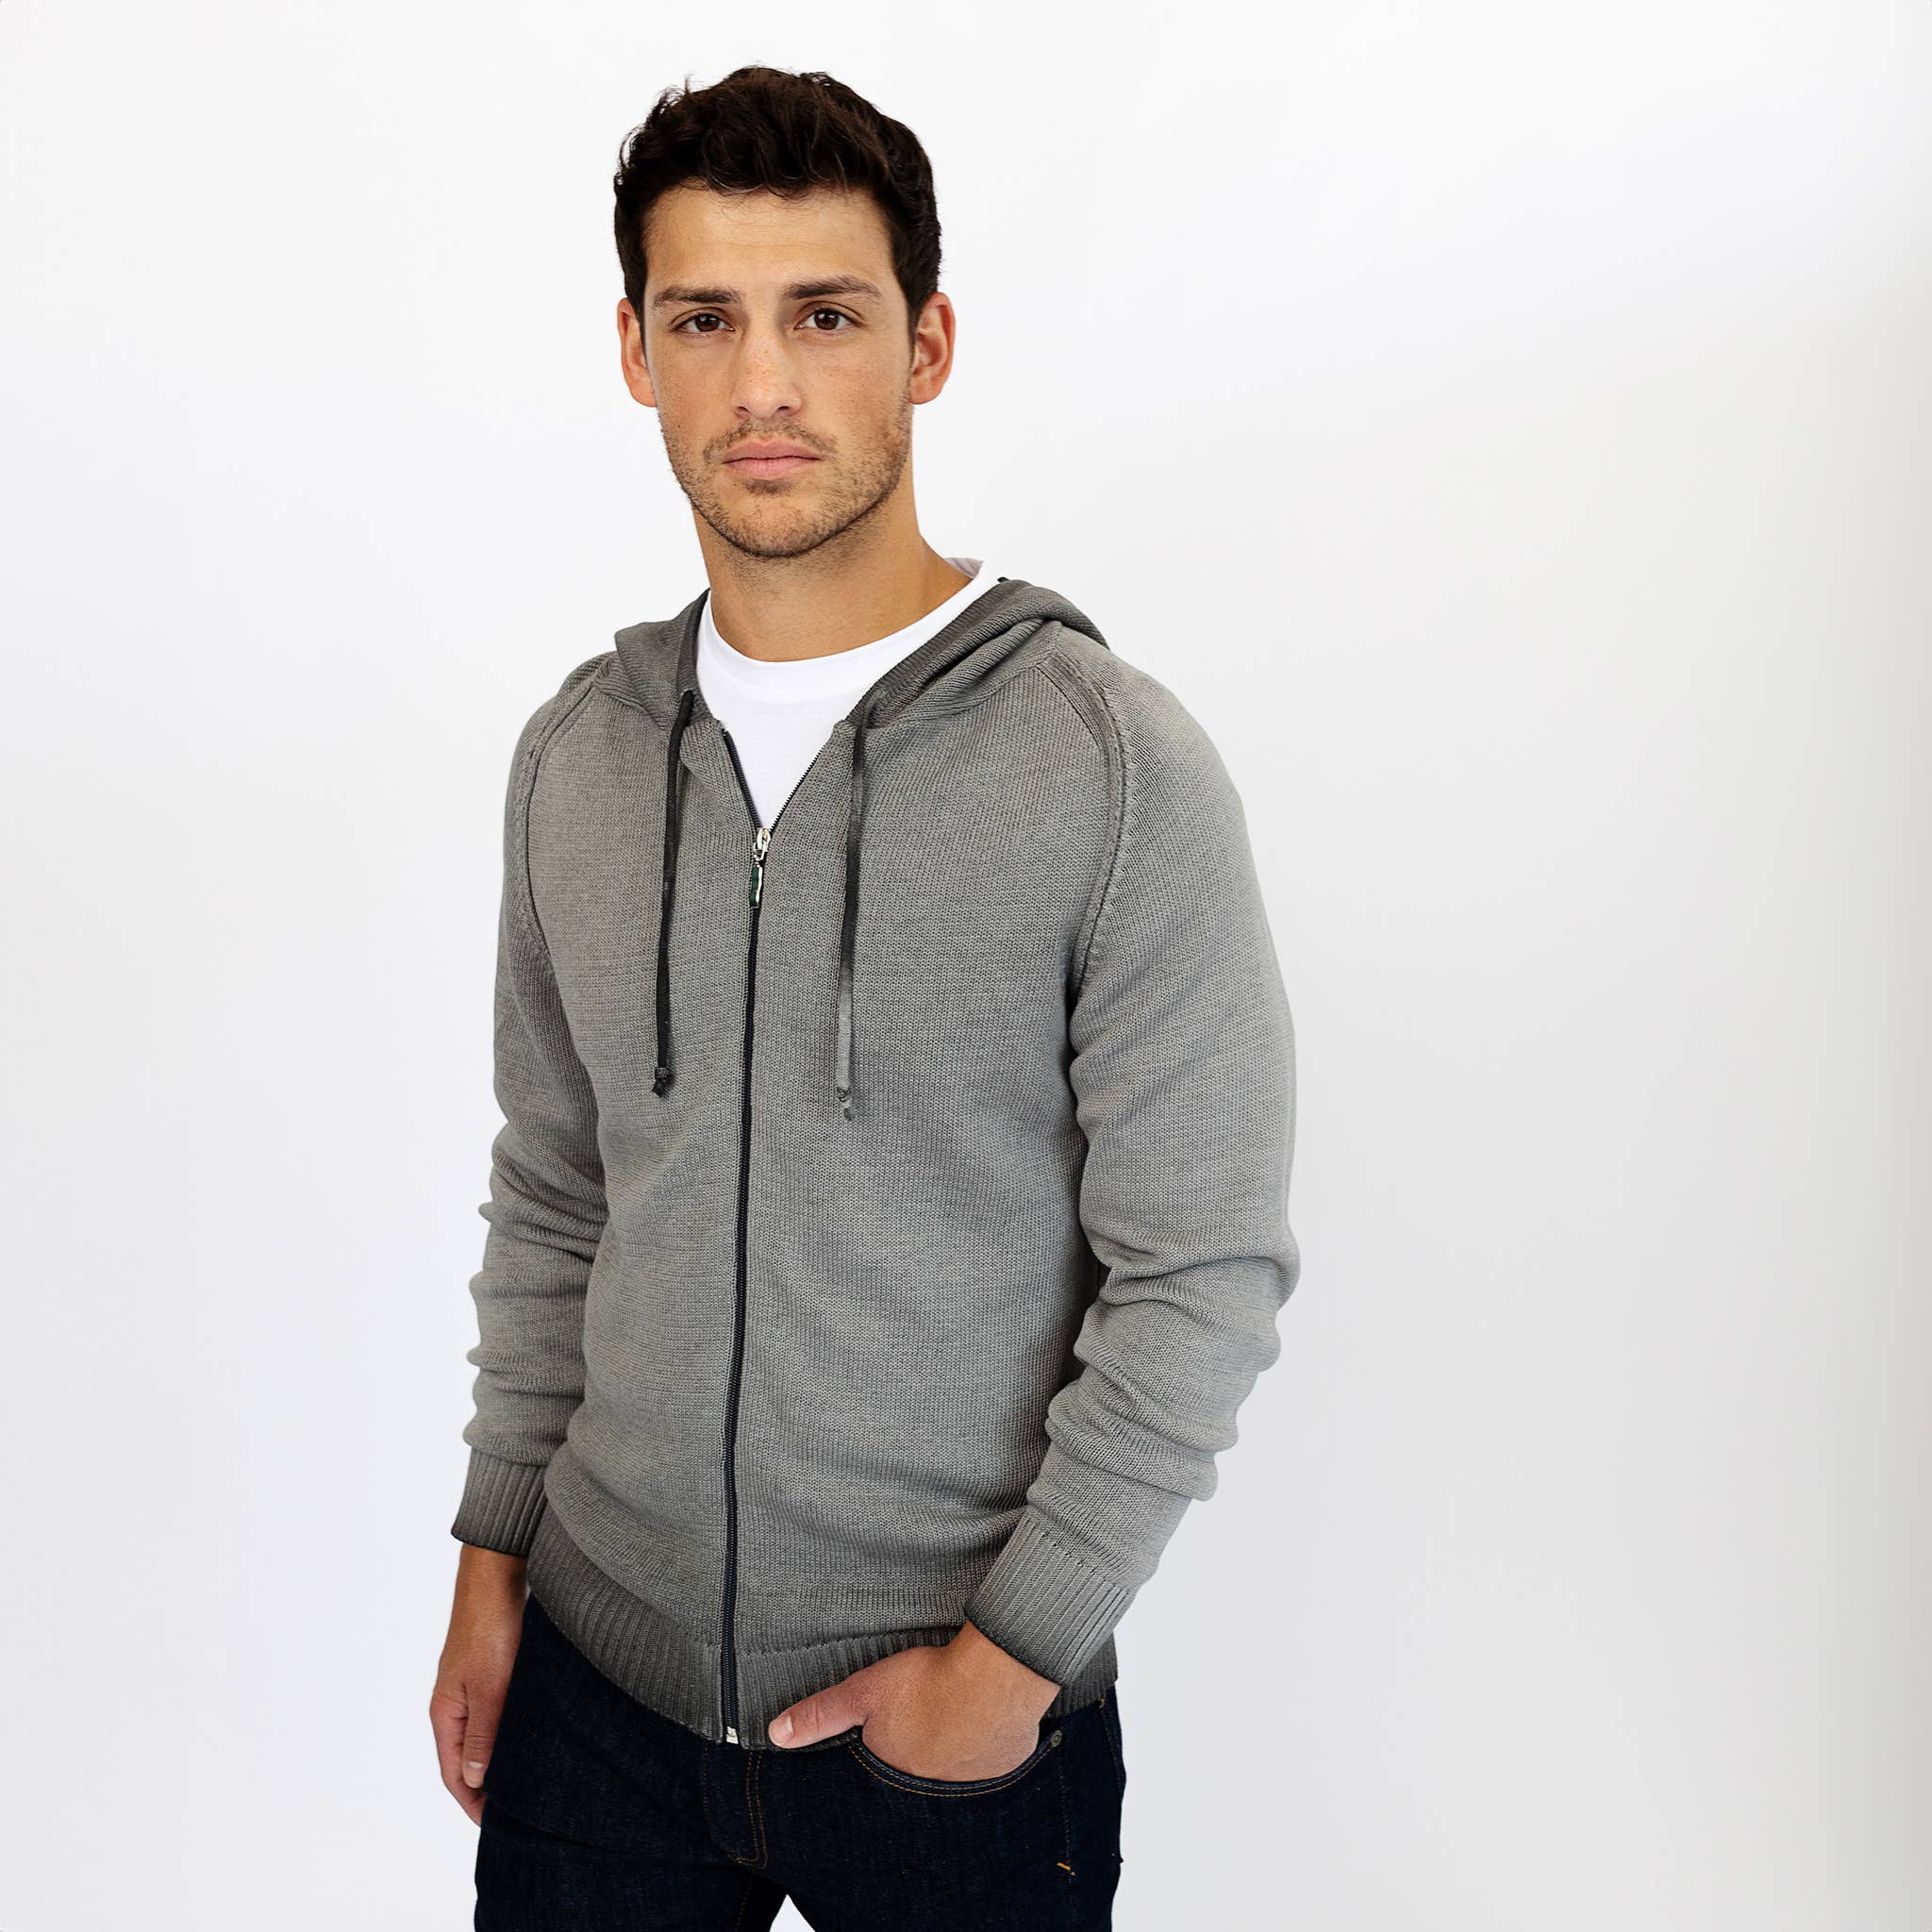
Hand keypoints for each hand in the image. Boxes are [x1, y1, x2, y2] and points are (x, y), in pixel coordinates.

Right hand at [431, 1546, 528, 1823]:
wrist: (498, 1576)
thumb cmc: (490, 1629)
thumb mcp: (490, 1688)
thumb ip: (483, 1735)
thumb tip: (476, 1781)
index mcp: (446, 1713)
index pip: (455, 1773)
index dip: (473, 1803)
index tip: (498, 1827)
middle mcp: (455, 1704)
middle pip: (468, 1759)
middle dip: (488, 1788)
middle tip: (518, 1812)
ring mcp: (473, 1687)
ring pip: (486, 1735)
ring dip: (503, 1760)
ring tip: (530, 1783)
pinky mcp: (494, 1671)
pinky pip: (500, 1713)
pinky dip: (512, 1732)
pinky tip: (536, 1738)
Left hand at [767, 1620, 1059, 1780]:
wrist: (996, 1677)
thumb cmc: (929, 1683)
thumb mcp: (863, 1693)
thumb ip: (821, 1715)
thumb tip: (777, 1734)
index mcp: (894, 1777)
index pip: (880, 1783)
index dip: (883, 1760)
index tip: (889, 1743)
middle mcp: (931, 1794)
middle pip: (917, 1782)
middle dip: (917, 1763)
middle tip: (924, 1731)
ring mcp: (973, 1787)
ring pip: (955, 1775)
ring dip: (952, 1758)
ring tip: (951, 1726)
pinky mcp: (1005, 1769)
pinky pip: (990, 1765)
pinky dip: (984, 1748)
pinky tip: (982, 1724)